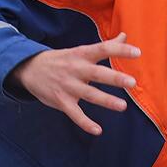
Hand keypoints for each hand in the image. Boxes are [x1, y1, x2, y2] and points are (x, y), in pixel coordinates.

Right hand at [10, 32, 139, 134]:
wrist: (29, 69)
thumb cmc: (62, 60)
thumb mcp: (80, 50)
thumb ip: (104, 46)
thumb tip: (125, 35)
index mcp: (82, 54)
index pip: (103, 49)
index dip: (120, 50)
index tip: (137, 52)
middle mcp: (76, 69)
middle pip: (97, 73)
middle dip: (114, 78)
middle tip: (132, 82)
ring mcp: (68, 86)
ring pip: (89, 94)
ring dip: (106, 101)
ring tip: (123, 106)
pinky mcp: (61, 101)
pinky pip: (74, 114)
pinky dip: (85, 123)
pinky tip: (97, 130)